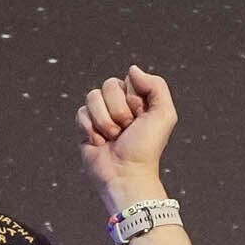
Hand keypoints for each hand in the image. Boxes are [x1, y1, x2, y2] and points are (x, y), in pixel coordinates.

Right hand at [73, 65, 177, 201]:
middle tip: (126, 130)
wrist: (125, 174)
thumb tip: (132, 69)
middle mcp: (119, 104)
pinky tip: (100, 143)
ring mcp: (101, 114)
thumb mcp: (164, 114)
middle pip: (109, 85)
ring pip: (92, 97)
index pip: (128, 79)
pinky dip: (91, 129)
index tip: (141, 118)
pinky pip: (81, 112)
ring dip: (105, 121)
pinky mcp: (85, 127)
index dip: (134, 98)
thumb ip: (156, 85)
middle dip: (118, 110)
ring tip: (113, 138)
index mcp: (138, 99)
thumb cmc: (146, 148)